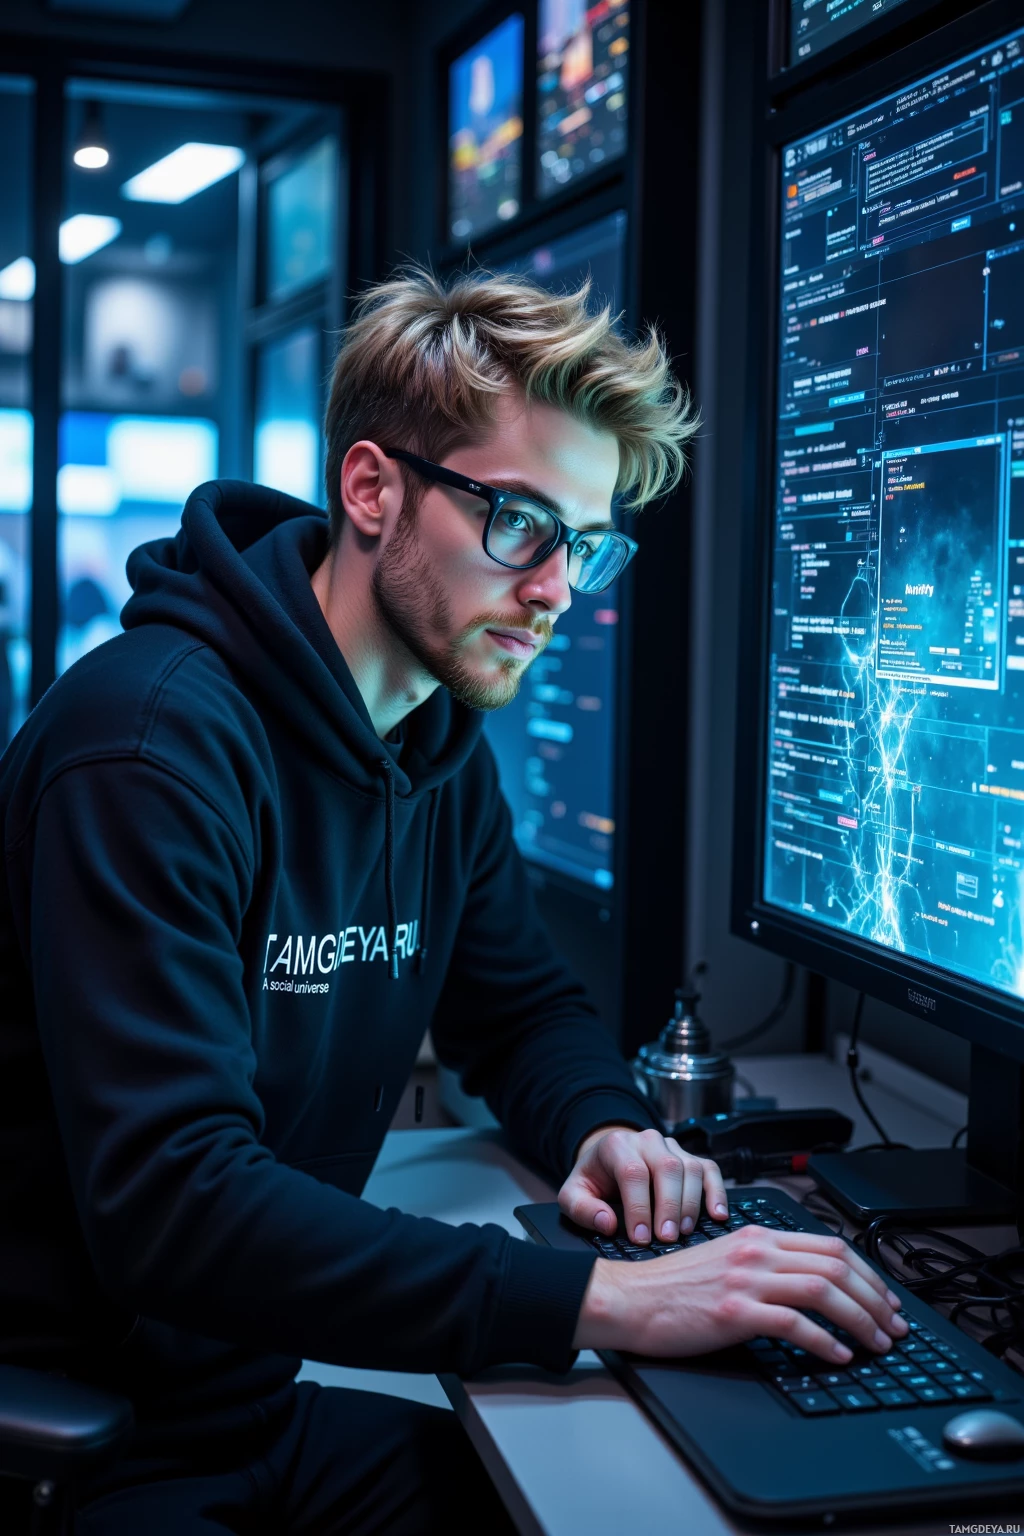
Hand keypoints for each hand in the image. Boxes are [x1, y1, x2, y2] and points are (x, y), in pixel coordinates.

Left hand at [559, 1125, 728, 1243]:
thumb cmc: (593, 1180)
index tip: (641, 1237)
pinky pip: (709, 1169)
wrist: (607, 1160)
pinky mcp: (688, 1157)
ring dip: (691, 1203)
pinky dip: (716, 1192)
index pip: (632, 1173)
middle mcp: (647, 1140)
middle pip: (667, 1168)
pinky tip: (717, 1215)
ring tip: (684, 1232)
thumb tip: (608, 1223)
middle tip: (666, 1238)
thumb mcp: (573, 1194)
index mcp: (616, 1146)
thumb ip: (583, 1209)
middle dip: (669, 1206)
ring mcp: (671, 1147)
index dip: (638, 1207)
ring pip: (690, 1168)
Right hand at [573, 1223, 908, 1365]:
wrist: (627, 1298)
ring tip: (877, 1343)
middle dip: (876, 1298)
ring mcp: (746, 1279)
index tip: (885, 1299)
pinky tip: (838, 1357)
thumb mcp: (724, 1259)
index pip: (830, 1246)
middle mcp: (756, 1251)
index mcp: (757, 1235)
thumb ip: (763, 1263)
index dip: (868, 1274)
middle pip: (837, 1264)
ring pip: (824, 1290)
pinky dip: (824, 1342)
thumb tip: (809, 1286)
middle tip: (893, 1326)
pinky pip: (794, 1323)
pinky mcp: (734, 1310)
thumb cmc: (670, 1287)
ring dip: (861, 1320)